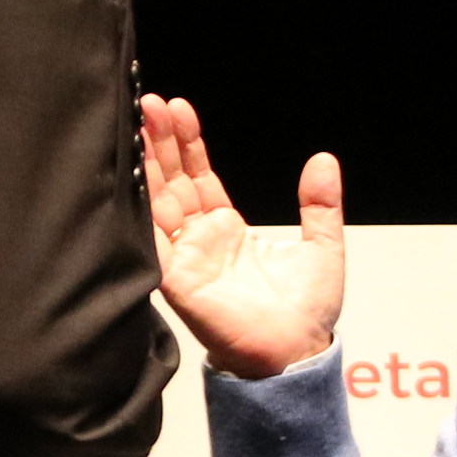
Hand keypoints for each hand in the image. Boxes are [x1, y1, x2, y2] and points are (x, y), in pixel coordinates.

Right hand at [141, 94, 342, 378]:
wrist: (296, 354)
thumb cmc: (306, 314)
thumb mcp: (323, 247)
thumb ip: (320, 205)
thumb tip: (323, 160)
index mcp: (228, 231)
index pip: (199, 177)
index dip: (188, 144)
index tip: (179, 108)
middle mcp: (201, 242)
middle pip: (172, 182)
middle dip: (160, 142)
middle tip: (149, 103)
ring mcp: (185, 259)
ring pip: (157, 202)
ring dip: (147, 164)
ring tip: (140, 121)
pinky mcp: (176, 280)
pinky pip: (153, 239)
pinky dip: (141, 209)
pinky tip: (133, 176)